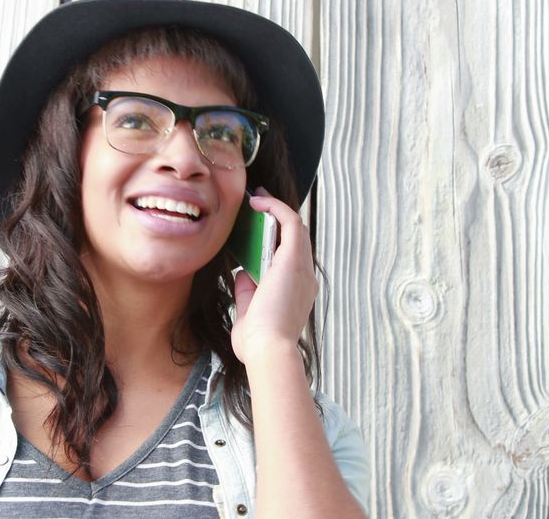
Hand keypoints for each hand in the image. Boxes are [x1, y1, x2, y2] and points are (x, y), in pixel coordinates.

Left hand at [230, 188, 318, 366]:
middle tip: (259, 202)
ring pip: (296, 227)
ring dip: (277, 209)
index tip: (260, 227)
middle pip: (296, 239)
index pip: (291, 259)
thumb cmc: (258, 343)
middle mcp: (306, 278)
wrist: (266, 350)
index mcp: (298, 292)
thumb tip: (242, 273)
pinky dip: (276, 209)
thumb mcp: (249, 314)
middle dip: (278, 218)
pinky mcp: (294, 259)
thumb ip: (247, 292)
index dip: (278, 240)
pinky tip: (258, 202)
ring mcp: (303, 268)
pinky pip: (290, 223)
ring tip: (257, 197)